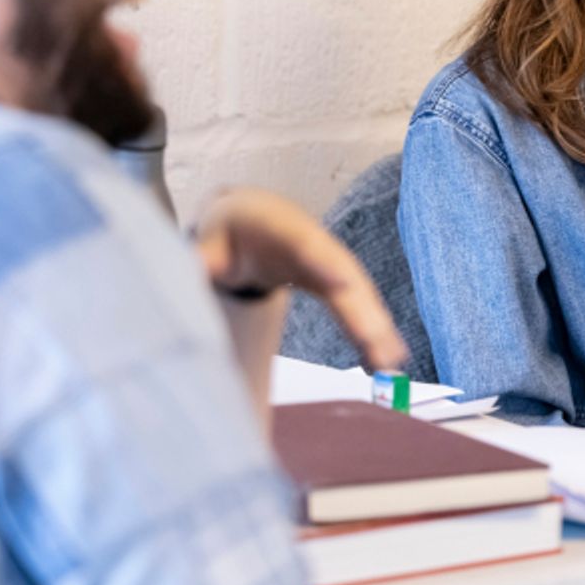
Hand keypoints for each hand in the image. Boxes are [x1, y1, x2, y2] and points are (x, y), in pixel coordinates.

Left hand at [193, 188, 407, 370]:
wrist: (253, 218)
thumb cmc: (229, 230)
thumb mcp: (209, 240)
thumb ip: (202, 258)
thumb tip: (193, 273)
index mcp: (282, 228)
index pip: (305, 244)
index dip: (323, 263)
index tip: (343, 285)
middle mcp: (317, 245)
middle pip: (344, 275)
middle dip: (362, 310)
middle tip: (378, 345)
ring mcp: (330, 264)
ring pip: (358, 295)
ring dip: (377, 328)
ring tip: (391, 365)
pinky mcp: (335, 284)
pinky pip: (358, 307)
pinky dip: (374, 332)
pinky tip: (388, 361)